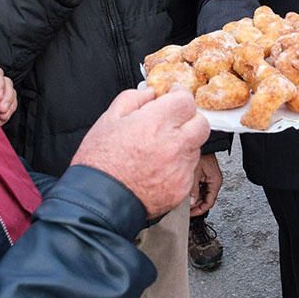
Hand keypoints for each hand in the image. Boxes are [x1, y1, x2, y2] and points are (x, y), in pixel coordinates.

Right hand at [71, 85, 209, 218]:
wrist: (98, 203)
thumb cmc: (99, 163)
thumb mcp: (108, 120)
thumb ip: (133, 99)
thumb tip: (150, 94)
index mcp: (156, 123)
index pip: (186, 100)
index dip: (179, 95)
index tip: (172, 97)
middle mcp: (174, 145)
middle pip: (200, 122)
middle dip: (188, 118)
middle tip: (173, 121)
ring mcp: (180, 168)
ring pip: (196, 147)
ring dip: (184, 143)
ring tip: (160, 149)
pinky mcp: (181, 188)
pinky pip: (188, 170)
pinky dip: (178, 166)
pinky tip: (158, 168)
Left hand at [189, 153, 222, 216]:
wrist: (205, 144)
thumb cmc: (202, 154)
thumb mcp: (195, 173)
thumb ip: (193, 189)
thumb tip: (191, 203)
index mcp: (215, 182)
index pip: (209, 202)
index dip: (199, 210)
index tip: (190, 214)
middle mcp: (214, 182)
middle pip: (206, 200)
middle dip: (196, 205)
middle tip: (185, 209)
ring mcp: (210, 179)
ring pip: (202, 194)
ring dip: (194, 198)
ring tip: (184, 201)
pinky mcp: (205, 176)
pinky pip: (200, 188)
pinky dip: (194, 191)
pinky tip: (187, 192)